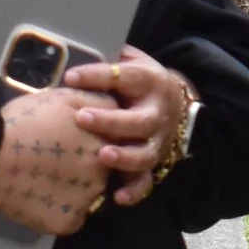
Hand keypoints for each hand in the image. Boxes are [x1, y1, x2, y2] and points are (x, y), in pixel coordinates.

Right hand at [0, 85, 104, 236]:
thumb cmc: (25, 121)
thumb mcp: (65, 97)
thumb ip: (99, 103)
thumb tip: (117, 110)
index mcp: (105, 145)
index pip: (114, 147)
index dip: (91, 143)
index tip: (70, 141)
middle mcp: (104, 176)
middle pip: (102, 174)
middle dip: (84, 167)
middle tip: (54, 159)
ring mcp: (86, 203)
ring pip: (87, 196)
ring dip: (73, 189)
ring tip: (43, 177)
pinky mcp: (67, 223)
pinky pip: (71, 217)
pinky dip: (59, 209)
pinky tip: (39, 195)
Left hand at [66, 50, 189, 209]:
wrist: (178, 102)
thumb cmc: (140, 81)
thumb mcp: (133, 62)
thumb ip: (111, 58)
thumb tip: (74, 51)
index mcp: (149, 82)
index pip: (125, 76)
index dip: (98, 76)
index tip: (71, 77)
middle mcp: (156, 113)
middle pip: (138, 120)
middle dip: (110, 120)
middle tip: (82, 117)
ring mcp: (157, 140)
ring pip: (144, 153)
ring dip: (124, 157)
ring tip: (102, 156)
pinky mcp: (155, 162)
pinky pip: (146, 181)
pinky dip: (133, 191)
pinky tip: (117, 197)